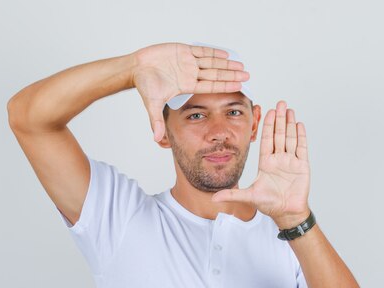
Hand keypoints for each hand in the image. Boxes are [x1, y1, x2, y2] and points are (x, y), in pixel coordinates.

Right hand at [131, 43, 249, 141]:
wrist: (136, 68)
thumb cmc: (144, 84)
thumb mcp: (152, 104)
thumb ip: (156, 121)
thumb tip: (157, 139)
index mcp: (187, 85)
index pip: (210, 86)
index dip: (225, 85)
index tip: (239, 86)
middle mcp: (190, 74)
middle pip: (215, 74)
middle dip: (231, 74)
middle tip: (247, 75)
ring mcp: (188, 62)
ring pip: (211, 62)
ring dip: (226, 63)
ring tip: (241, 65)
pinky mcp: (183, 50)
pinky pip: (201, 51)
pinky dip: (213, 52)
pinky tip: (225, 54)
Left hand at [211, 101, 310, 228]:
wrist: (286, 212)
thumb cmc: (269, 204)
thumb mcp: (249, 197)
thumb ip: (232, 195)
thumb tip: (213, 198)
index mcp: (266, 163)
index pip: (266, 140)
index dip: (267, 126)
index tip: (267, 111)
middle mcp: (278, 159)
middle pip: (279, 134)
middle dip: (280, 119)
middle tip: (280, 103)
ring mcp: (290, 161)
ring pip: (290, 138)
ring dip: (290, 124)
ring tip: (289, 109)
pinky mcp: (302, 166)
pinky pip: (301, 148)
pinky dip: (301, 136)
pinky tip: (299, 124)